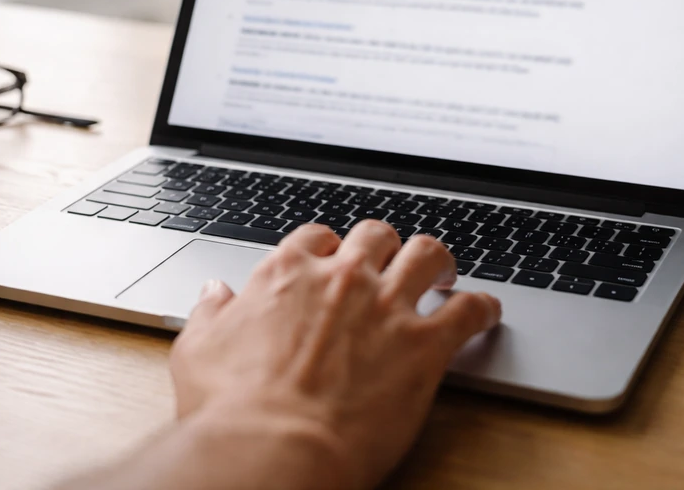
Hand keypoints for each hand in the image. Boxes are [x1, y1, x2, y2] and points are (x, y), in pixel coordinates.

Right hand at [169, 220, 501, 489]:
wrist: (272, 448)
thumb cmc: (231, 408)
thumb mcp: (199, 349)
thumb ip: (209, 312)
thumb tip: (214, 291)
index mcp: (288, 273)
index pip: (317, 237)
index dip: (329, 248)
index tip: (334, 261)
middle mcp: (342, 278)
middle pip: (376, 234)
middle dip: (385, 245)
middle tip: (391, 261)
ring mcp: (386, 306)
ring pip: (427, 254)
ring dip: (437, 261)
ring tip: (443, 272)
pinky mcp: (424, 345)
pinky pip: (468, 309)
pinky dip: (481, 307)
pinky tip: (484, 312)